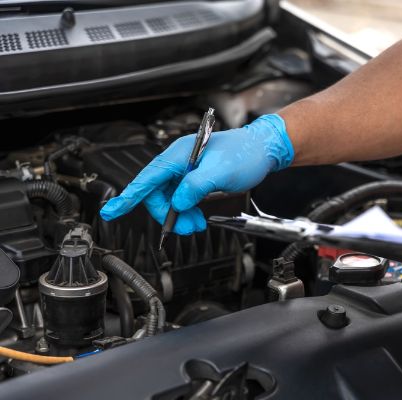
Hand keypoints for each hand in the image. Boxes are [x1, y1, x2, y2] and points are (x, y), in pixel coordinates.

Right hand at [100, 114, 293, 233]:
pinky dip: (187, 209)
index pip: (147, 179)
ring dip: (178, 214)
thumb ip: (194, 188)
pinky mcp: (195, 177)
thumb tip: (177, 204)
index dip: (127, 197)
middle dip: (167, 214)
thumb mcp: (220, 173)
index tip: (111, 211)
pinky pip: (182, 197)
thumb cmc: (245, 154)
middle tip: (185, 227)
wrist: (264, 149)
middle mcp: (180, 161)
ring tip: (195, 224)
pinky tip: (197, 216)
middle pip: (157, 193)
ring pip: (170, 198)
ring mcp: (187, 169)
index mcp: (180, 155)